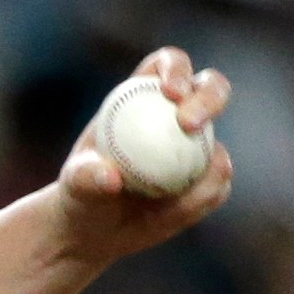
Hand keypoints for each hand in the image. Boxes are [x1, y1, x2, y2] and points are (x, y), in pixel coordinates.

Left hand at [54, 47, 232, 264]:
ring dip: (201, 172)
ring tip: (160, 205)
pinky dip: (197, 201)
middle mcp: (178, 115)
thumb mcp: (74, 184)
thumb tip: (111, 177)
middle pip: (211, 87)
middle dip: (210, 98)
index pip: (168, 64)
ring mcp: (199, 147)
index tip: (172, 93)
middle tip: (190, 125)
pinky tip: (166, 216)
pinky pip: (217, 186)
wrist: (96, 228)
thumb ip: (86, 177)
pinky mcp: (209, 180)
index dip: (177, 70)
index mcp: (143, 97)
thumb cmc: (81, 195)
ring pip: (219, 148)